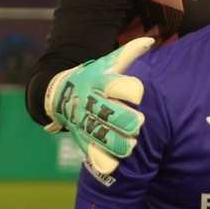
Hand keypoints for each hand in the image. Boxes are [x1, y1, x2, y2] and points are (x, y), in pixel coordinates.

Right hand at [43, 37, 153, 175]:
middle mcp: (91, 102)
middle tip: (138, 123)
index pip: (116, 85)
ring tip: (131, 145)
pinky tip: (113, 167)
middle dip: (126, 120)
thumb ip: (129, 53)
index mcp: (100, 82)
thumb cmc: (96, 76)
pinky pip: (91, 152)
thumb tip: (149, 41)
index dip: (129, 90)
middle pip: (110, 113)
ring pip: (101, 136)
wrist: (61, 91)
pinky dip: (102, 161)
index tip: (140, 94)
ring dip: (117, 142)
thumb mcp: (108, 63)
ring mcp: (85, 121)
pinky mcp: (82, 138)